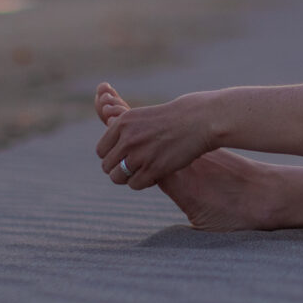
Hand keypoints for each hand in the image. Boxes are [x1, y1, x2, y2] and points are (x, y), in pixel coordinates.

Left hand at [94, 83, 220, 187]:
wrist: (201, 120)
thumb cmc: (176, 117)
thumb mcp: (144, 117)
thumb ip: (126, 132)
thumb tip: (114, 150)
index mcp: (122, 123)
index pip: (101, 150)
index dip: (112, 157)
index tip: (124, 157)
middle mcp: (127, 139)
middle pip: (107, 166)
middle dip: (119, 169)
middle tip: (135, 167)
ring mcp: (140, 154)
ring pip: (118, 178)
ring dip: (129, 178)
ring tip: (144, 172)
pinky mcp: (154, 169)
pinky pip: (135, 184)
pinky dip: (143, 182)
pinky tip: (155, 175)